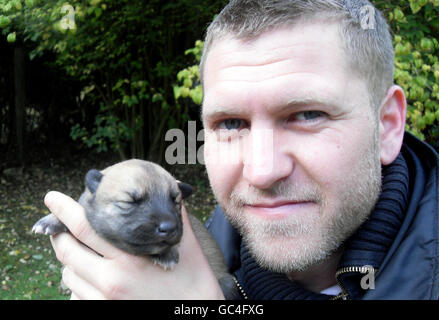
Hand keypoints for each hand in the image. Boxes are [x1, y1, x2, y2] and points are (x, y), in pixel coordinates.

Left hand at [44, 191, 224, 299]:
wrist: (196, 314)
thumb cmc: (193, 279)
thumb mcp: (186, 244)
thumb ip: (175, 215)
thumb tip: (174, 189)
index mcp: (130, 257)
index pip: (85, 227)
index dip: (64, 209)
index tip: (52, 198)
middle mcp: (111, 280)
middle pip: (68, 250)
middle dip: (58, 233)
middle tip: (58, 224)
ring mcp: (105, 300)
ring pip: (69, 274)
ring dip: (69, 258)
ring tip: (78, 249)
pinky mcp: (104, 311)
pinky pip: (75, 295)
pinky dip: (77, 280)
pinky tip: (88, 273)